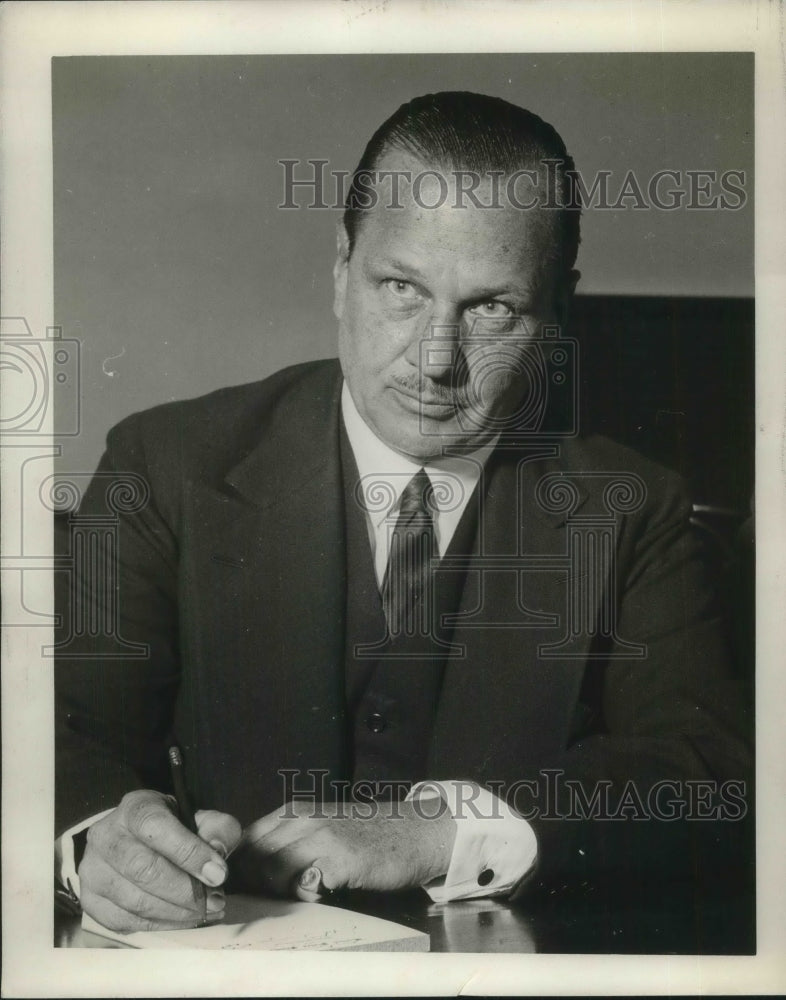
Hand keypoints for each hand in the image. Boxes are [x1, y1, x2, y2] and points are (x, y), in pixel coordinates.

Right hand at [78, 789, 240, 931]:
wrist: (136, 840)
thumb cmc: (174, 829)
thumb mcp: (200, 818)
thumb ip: (218, 830)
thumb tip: (216, 859)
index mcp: (135, 808)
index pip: (156, 827)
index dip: (189, 852)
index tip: (218, 874)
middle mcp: (106, 836)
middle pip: (143, 869)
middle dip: (185, 891)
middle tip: (214, 900)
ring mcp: (92, 870)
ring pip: (134, 900)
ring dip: (176, 913)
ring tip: (204, 911)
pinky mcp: (90, 900)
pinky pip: (125, 921)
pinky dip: (159, 925)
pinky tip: (182, 919)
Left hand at [232, 797, 456, 897]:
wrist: (414, 830)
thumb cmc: (367, 834)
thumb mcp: (321, 826)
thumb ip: (288, 841)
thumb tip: (248, 872)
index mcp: (294, 812)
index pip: (244, 840)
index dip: (238, 868)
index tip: (244, 888)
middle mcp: (303, 820)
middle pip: (252, 857)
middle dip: (252, 884)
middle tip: (269, 900)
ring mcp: (322, 837)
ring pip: (272, 869)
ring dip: (277, 891)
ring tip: (298, 897)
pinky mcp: (342, 860)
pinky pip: (305, 885)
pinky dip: (305, 897)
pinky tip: (321, 895)